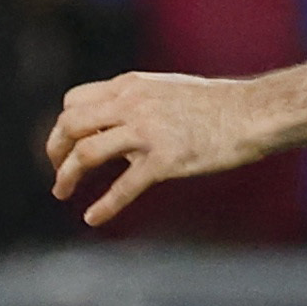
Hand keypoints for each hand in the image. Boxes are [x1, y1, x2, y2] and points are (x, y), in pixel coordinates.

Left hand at [48, 71, 277, 227]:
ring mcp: (146, 131)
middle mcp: (131, 104)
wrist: (252, 113)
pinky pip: (123, 186)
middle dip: (55, 150)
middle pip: (70, 124)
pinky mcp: (165, 159)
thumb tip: (115, 129)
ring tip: (62, 193)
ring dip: (66, 176)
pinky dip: (104, 206)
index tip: (64, 147)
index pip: (74, 102)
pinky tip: (93, 219)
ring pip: (87, 153)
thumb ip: (136, 105)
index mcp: (129, 86)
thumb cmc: (216, 105)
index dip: (62, 126)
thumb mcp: (165, 91)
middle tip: (56, 172)